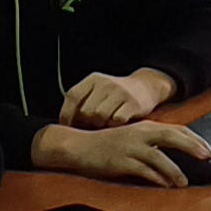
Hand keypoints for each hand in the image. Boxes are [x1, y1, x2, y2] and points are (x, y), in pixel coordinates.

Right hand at [37, 121, 210, 187]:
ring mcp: (131, 147)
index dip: (195, 139)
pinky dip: (157, 178)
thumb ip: (153, 143)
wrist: (80, 145)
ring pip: (160, 157)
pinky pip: (144, 170)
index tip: (209, 149)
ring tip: (184, 182)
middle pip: (173, 137)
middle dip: (193, 147)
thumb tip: (177, 155)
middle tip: (207, 157)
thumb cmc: (107, 144)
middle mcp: (140, 134)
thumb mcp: (133, 137)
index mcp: (145, 127)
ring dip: (175, 171)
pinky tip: (164, 185)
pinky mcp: (122, 161)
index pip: (176, 130)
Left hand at [60, 68, 175, 127]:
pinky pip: (117, 121)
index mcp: (93, 80)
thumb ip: (83, 102)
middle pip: (86, 111)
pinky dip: (114, 127)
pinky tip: (116, 127)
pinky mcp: (133, 103)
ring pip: (100, 117)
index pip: (73, 97)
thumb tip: (63, 126)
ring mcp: (120, 92)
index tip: (68, 128)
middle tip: (89, 130)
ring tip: (103, 128)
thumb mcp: (98, 91)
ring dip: (100, 127)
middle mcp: (105, 83)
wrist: (146, 87)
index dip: (67, 115)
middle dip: (85, 124)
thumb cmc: (115, 95)